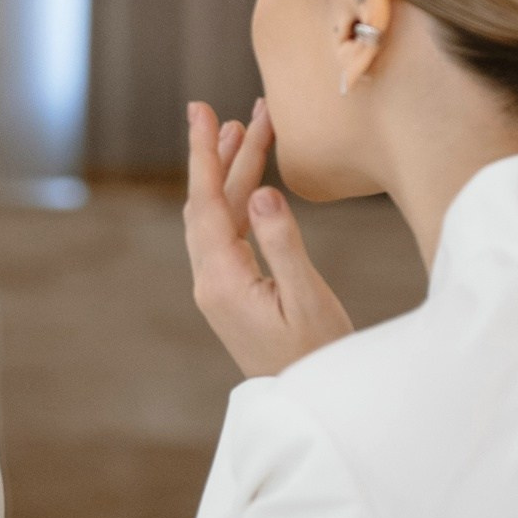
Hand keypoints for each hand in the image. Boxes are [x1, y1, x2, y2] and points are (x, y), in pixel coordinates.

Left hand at [184, 100, 353, 376]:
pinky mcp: (234, 294)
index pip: (206, 203)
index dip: (204, 154)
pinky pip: (230, 235)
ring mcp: (220, 289)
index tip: (199, 111)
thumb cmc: (318, 356)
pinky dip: (241, 201)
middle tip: (234, 110)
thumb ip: (284, 244)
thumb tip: (263, 193)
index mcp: (220, 281)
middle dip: (223, 154)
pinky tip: (255, 182)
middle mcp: (211, 282)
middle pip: (210, 203)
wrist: (309, 407)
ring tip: (246, 130)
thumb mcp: (307, 299)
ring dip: (234, 174)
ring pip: (221, 217)